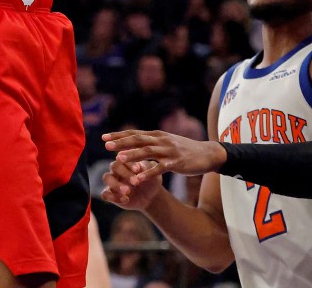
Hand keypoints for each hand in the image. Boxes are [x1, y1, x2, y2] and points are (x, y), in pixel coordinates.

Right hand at [101, 156, 162, 209]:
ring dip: (115, 184)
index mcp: (126, 161)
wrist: (151, 196)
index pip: (124, 158)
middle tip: (135, 182)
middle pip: (114, 166)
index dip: (130, 164)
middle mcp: (117, 169)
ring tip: (127, 191)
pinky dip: (112, 197)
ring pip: (106, 178)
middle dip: (124, 173)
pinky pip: (105, 194)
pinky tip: (125, 200)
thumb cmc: (151, 180)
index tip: (138, 170)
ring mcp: (113, 181)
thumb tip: (139, 166)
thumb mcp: (153, 174)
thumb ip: (147, 169)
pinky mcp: (111, 194)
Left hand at [102, 128, 226, 184]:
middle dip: (121, 142)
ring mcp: (168, 151)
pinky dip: (147, 173)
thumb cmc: (185, 149)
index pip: (134, 134)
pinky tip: (137, 179)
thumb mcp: (167, 143)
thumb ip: (152, 143)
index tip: (104, 137)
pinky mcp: (176, 163)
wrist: (207, 154)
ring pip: (147, 152)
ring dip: (132, 155)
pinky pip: (159, 168)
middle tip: (106, 145)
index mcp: (157, 135)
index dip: (119, 135)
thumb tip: (137, 143)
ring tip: (118, 160)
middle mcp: (161, 140)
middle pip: (137, 140)